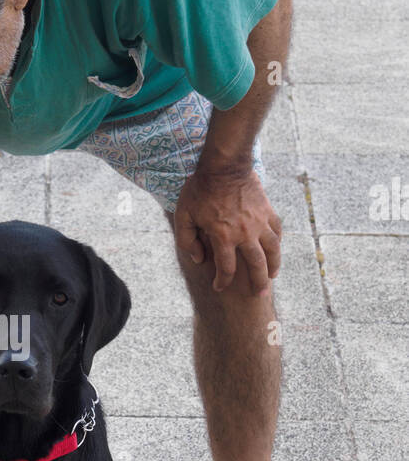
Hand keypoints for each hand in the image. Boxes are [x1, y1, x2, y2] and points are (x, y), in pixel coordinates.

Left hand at [174, 167, 281, 293]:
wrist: (224, 165)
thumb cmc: (199, 190)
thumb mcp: (183, 216)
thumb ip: (187, 241)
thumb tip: (199, 260)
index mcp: (223, 236)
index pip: (226, 269)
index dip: (222, 282)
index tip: (219, 287)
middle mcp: (245, 233)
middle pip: (256, 266)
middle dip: (258, 283)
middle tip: (259, 295)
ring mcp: (259, 222)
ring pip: (273, 251)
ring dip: (274, 266)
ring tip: (272, 277)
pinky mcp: (267, 211)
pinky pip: (277, 232)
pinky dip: (278, 243)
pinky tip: (275, 251)